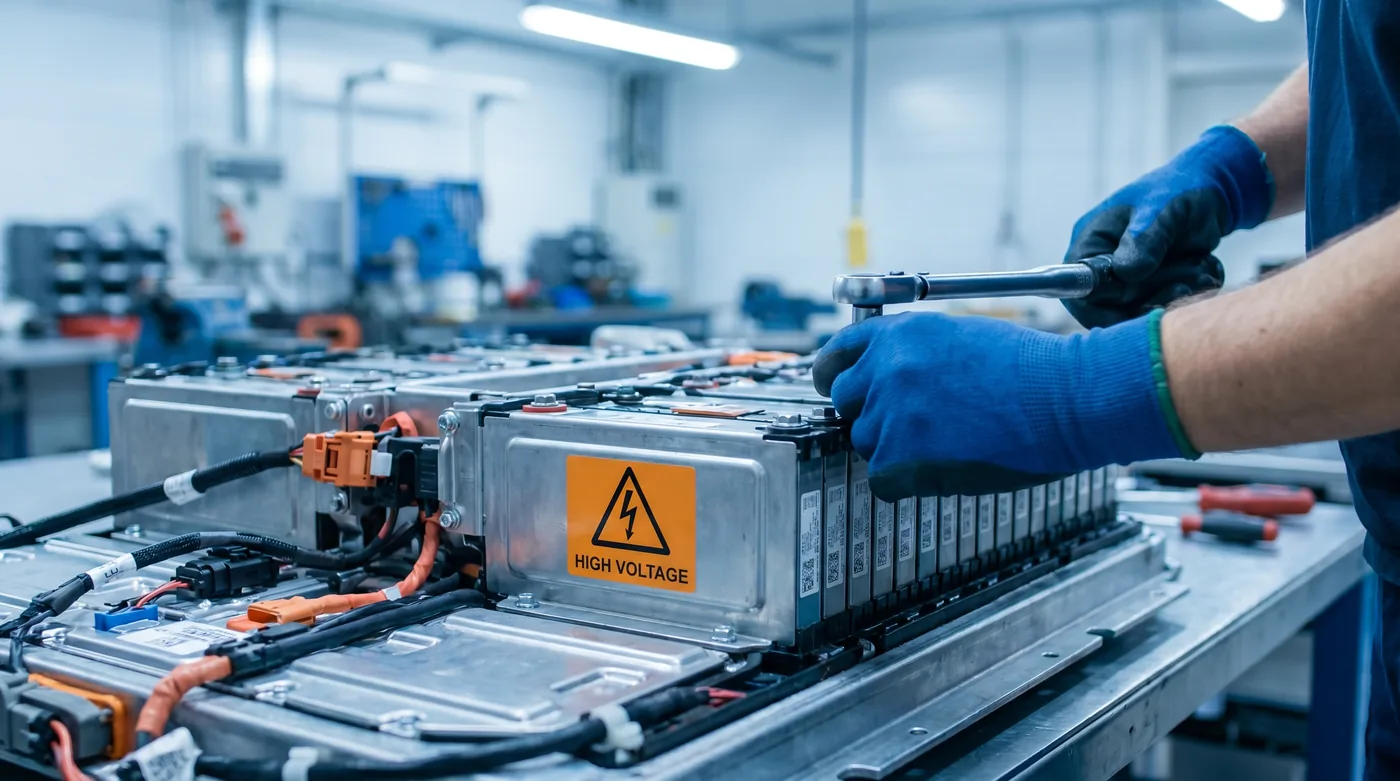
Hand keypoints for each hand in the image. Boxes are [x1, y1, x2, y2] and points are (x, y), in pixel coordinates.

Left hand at [812, 312, 1191, 500]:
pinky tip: (946, 466)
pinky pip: (882, 481)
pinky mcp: (902, 458)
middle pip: (846, 402)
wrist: (1066, 399)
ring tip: (949, 440)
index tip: (838, 388)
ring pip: (868, 443)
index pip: (836, 355)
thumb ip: (913, 352)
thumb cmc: (1030, 369)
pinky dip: (908, 482)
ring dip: (897, 449)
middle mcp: (886, 369)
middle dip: (873, 413)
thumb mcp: (960, 335)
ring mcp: (891, 415)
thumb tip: (885, 372)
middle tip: (915, 423)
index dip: (838, 376)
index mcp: (899, 334)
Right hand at [1065, 125, 1272, 327]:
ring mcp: (1130, 279)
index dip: (1096, 307)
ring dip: (1174, 295)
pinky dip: (1188, 295)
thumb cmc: (1180, 190)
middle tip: (1183, 282)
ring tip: (1199, 270)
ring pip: (1141, 311)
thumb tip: (1126, 273)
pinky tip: (1203, 272)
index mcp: (1092, 242)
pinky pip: (1164, 307)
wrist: (1214, 193)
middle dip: (1149, 298)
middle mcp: (1104, 265)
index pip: (1077, 288)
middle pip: (1111, 307)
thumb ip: (1144, 239)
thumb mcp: (1162, 208)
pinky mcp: (1154, 288)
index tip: (1132, 310)